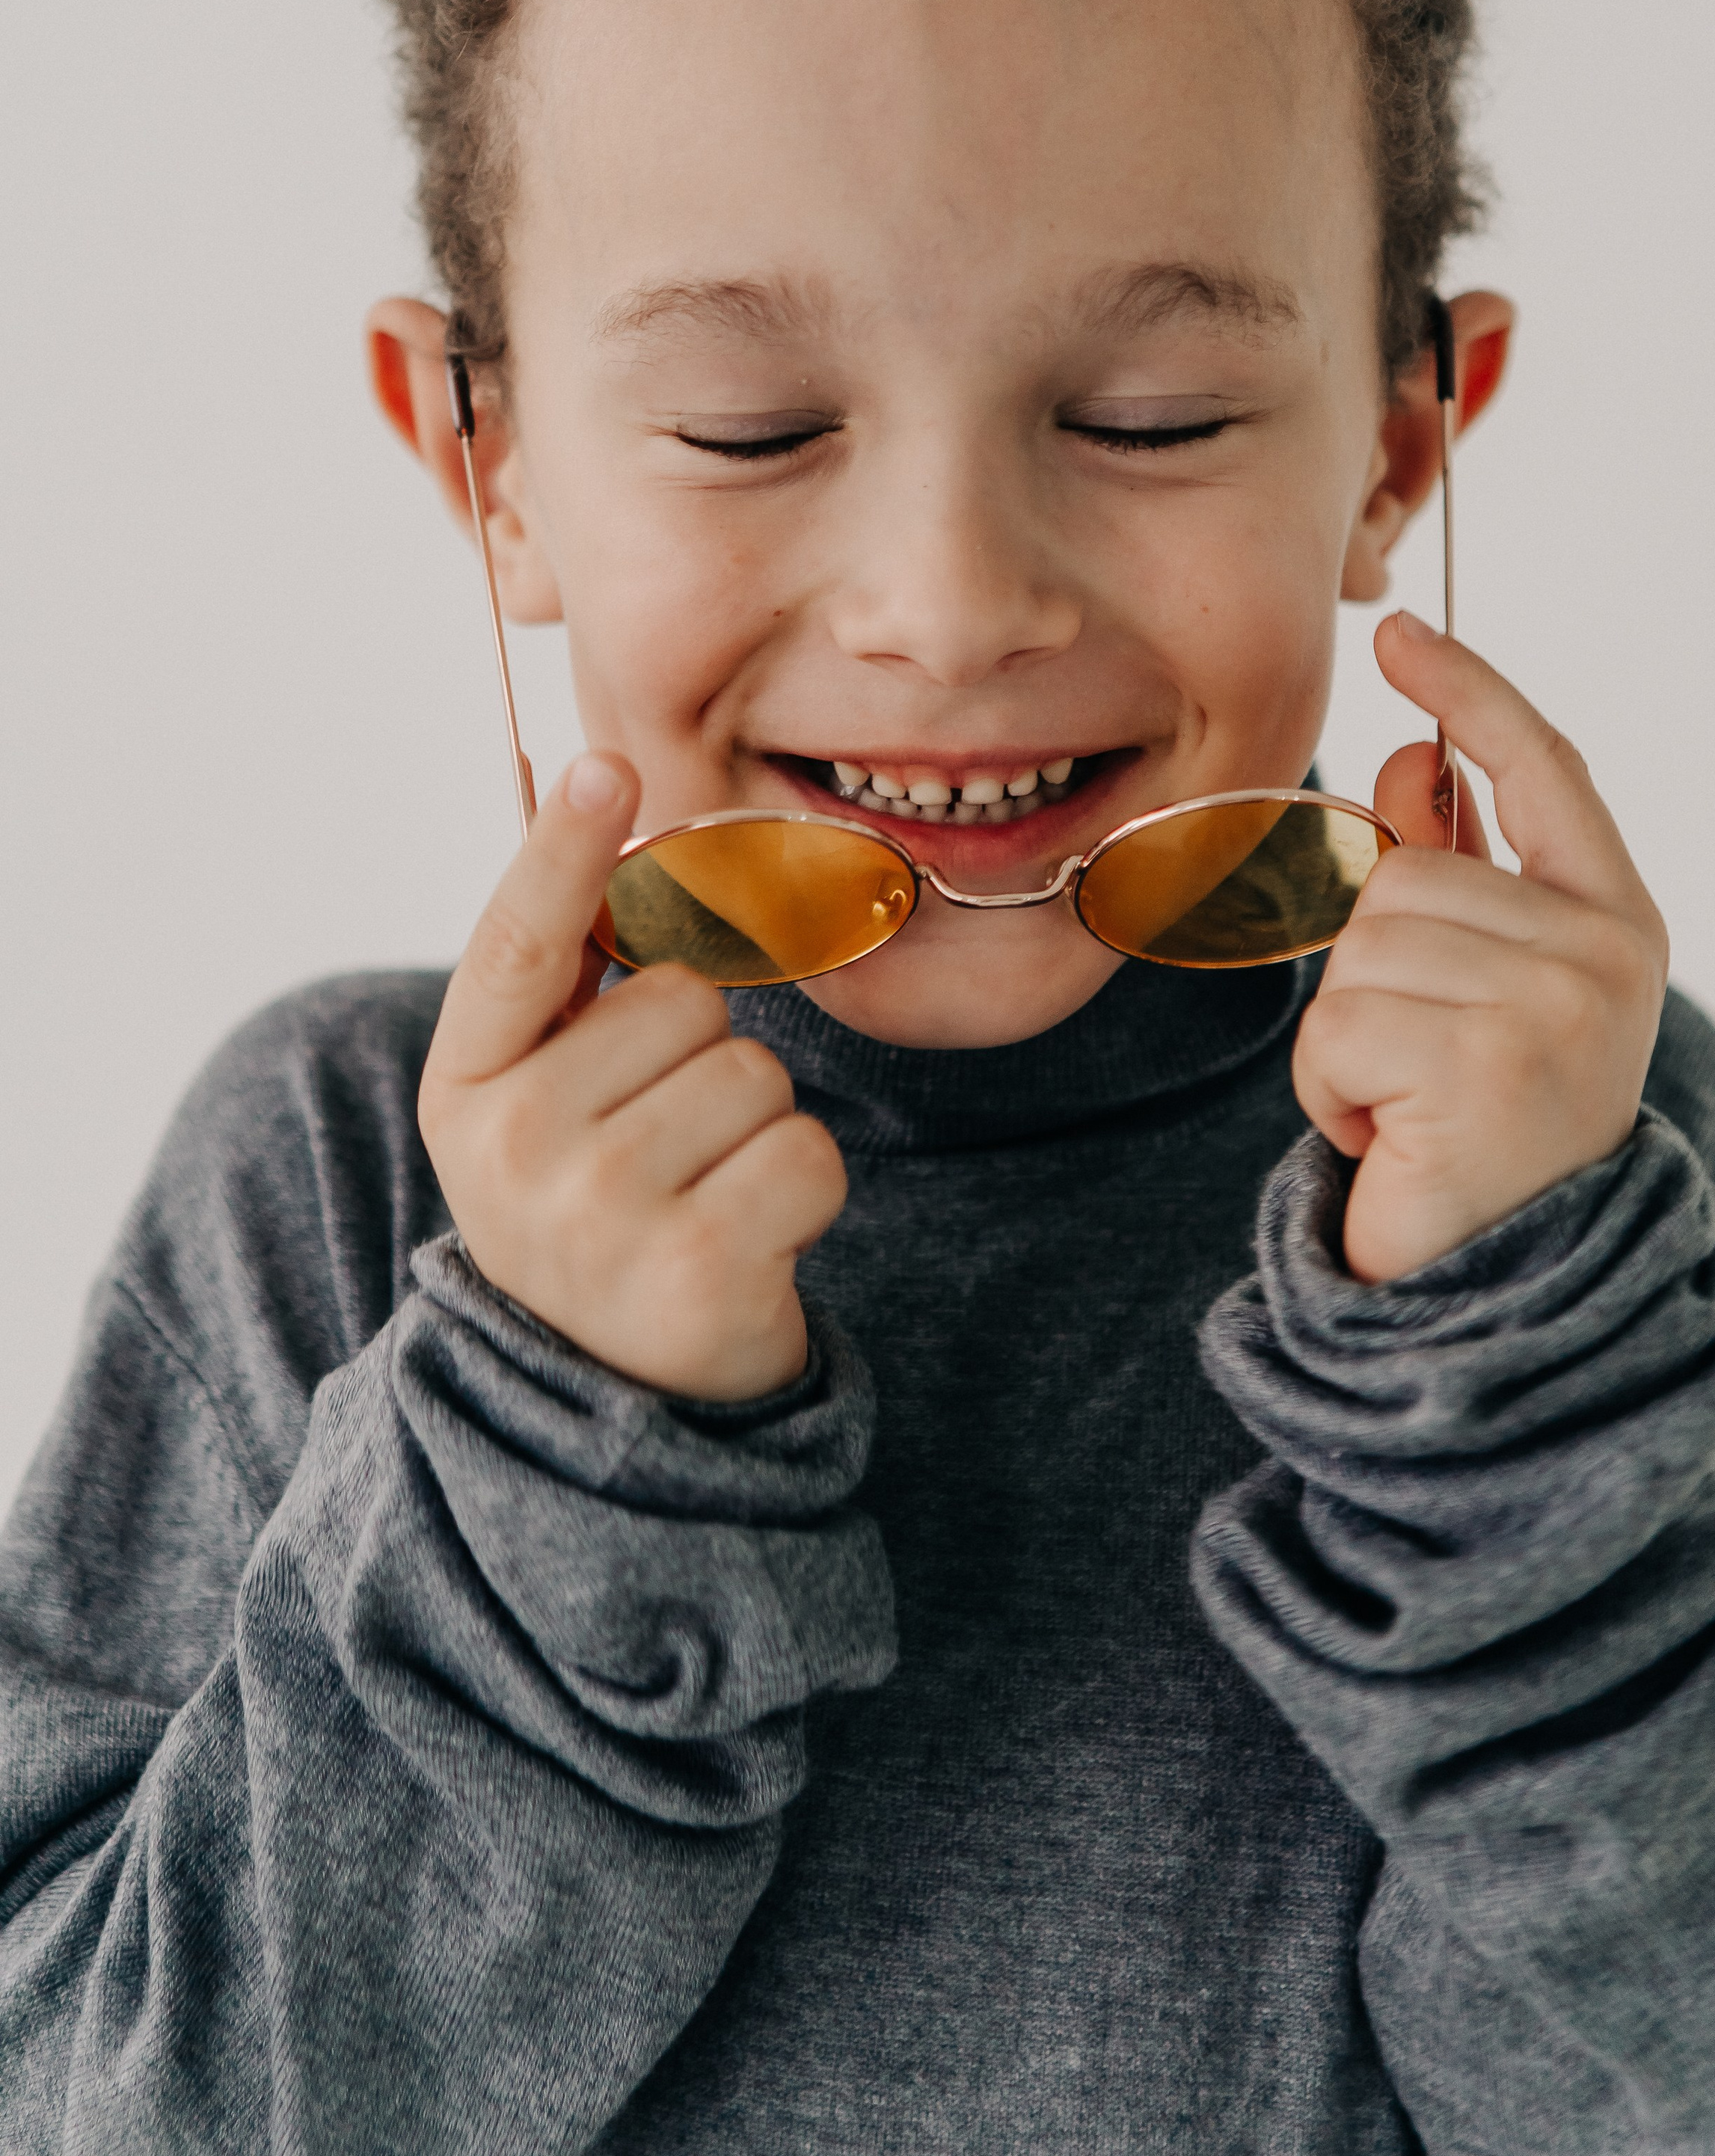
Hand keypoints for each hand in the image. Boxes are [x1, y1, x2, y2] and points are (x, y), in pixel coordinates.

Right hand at [417, 752, 844, 1397]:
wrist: (616, 1392)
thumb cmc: (595, 1202)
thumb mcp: (538, 1101)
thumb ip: (563, 981)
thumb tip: (591, 796)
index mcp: (465, 1089)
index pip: (517, 946)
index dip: (561, 849)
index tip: (602, 763)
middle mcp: (513, 1150)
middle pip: (683, 1002)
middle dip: (703, 1057)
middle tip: (667, 1149)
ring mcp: (600, 1216)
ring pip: (756, 1073)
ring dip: (758, 1126)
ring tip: (706, 1193)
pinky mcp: (696, 1272)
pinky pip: (808, 1152)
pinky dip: (805, 1190)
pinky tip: (750, 1239)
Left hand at [1293, 613, 1668, 1282]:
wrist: (1510, 1294)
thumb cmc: (1483, 1132)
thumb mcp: (1480, 989)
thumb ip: (1456, 875)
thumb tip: (1405, 761)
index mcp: (1616, 921)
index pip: (1543, 771)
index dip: (1470, 694)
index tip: (1403, 631)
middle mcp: (1602, 955)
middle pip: (1407, 873)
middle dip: (1374, 971)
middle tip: (1419, 1068)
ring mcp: (1551, 1007)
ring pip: (1360, 947)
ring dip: (1349, 1038)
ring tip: (1407, 1108)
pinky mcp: (1481, 1065)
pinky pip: (1336, 1026)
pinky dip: (1331, 1092)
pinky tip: (1388, 1140)